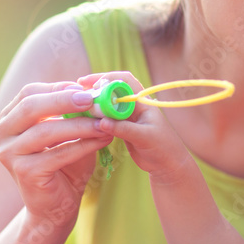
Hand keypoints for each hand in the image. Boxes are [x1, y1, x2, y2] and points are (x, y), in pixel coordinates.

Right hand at [0, 81, 114, 225]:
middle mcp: (0, 134)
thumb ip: (74, 112)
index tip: (86, 88)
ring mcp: (9, 154)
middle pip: (31, 106)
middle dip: (65, 100)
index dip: (58, 88)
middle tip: (93, 99)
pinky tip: (103, 140)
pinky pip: (59, 152)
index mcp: (7, 120)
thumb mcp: (67, 132)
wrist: (55, 206)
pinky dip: (84, 144)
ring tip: (105, 122)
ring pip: (46, 130)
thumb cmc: (64, 164)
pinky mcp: (24, 172)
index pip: (29, 93)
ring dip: (81, 124)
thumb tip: (93, 88)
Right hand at [80, 72, 195, 180]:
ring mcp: (127, 117)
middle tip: (76, 96)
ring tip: (76, 108)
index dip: (106, 78)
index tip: (87, 83)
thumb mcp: (144, 137)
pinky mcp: (122, 128)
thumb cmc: (163, 148)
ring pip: (107, 104)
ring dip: (93, 104)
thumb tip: (102, 122)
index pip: (124, 81)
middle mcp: (134, 106)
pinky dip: (95, 117)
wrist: (167, 165)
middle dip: (95, 90)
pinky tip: (83, 121)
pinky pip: (106, 118)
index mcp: (142, 102)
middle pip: (112, 90)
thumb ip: (124, 129)